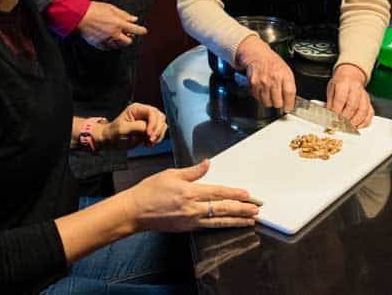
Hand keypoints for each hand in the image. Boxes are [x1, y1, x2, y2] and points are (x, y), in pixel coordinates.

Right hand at [77, 2, 146, 49]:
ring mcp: (106, 40)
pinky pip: (108, 48)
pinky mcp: (99, 44)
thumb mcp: (111, 8)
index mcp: (118, 23)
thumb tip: (133, 18)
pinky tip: (109, 39)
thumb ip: (124, 14)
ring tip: (117, 35)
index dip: (141, 30)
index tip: (143, 31)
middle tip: (127, 33)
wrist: (79, 16)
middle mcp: (114, 34)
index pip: (135, 30)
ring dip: (120, 41)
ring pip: (119, 46)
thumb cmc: (93, 10)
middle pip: (128, 42)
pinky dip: (110, 44)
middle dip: (129, 37)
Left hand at [96, 103, 167, 149]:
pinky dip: (157, 138)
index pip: (152, 112)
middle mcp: (144, 112)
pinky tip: (148, 143)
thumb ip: (136, 127)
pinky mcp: (150, 128)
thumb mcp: (123, 129)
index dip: (153, 123)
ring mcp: (148, 120)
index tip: (149, 135)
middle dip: (157, 130)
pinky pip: (160, 132)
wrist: (111, 140)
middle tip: (150, 140)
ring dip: (158, 135)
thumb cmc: (114, 133)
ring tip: (148, 142)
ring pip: (162, 124)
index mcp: (137, 109)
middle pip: (160, 117)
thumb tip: (148, 128)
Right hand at [125, 159, 258, 231]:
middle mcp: (192, 208)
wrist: (135, 211)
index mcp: (189, 192)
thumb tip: (207, 164)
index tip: (247, 194)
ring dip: (236, 221)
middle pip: (222, 209)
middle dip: (241, 209)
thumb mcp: (171, 174)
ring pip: (219, 221)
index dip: (234, 193)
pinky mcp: (187, 228)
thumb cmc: (150, 191)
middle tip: (256, 209)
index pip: (217, 192)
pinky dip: (222, 226)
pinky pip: (209, 227)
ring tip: (250, 220)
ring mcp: (190, 221)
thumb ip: (192, 171)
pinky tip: (230, 224)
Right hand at [235, 35, 296, 110]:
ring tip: (270, 94)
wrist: (258, 55)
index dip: (289, 104)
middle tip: (279, 100)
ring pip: (267, 103)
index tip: (288, 108)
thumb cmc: (273, 63)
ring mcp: (262, 82)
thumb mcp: (286, 70)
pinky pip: (258, 99)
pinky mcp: (253, 84)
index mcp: (284, 75)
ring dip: (269, 102)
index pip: (289, 94)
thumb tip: (291, 101)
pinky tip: (263, 91)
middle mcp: (273, 78)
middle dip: (279, 103)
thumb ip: (289, 85)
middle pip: (278, 102)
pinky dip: (261, 98)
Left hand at [326, 64, 373, 127]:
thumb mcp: (331, 89)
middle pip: (353, 106)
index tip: (332, 119)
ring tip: (348, 127)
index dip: (337, 111)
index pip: (341, 99)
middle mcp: (356, 88)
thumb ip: (330, 103)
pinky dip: (364, 122)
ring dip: (355, 121)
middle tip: (339, 124)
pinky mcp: (369, 101)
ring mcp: (364, 95)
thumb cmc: (340, 83)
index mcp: (344, 83)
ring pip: (363, 111)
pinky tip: (357, 125)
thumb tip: (329, 116)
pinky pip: (370, 113)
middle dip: (345, 118)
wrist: (351, 75)